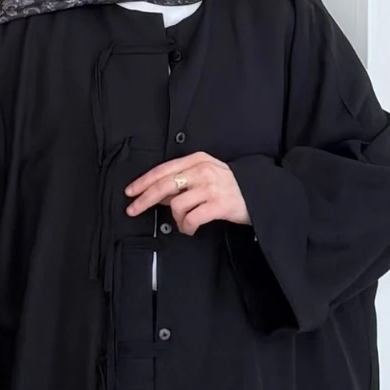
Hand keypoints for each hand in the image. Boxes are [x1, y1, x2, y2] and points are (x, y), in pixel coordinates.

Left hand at [124, 152, 250, 232]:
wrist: (259, 194)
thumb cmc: (230, 186)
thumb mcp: (206, 174)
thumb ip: (183, 181)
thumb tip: (158, 194)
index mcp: (197, 160)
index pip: (163, 170)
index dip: (143, 182)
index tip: (130, 192)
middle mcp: (202, 171)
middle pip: (164, 185)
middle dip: (144, 199)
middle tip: (133, 210)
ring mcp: (210, 187)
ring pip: (176, 205)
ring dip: (175, 219)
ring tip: (183, 224)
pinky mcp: (218, 205)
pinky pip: (191, 219)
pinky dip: (186, 227)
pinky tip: (190, 229)